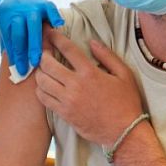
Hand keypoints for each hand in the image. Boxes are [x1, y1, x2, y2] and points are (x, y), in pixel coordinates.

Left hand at [0, 0, 63, 77]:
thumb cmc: (10, 13)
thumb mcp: (4, 25)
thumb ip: (9, 42)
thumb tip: (14, 66)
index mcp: (6, 20)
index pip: (11, 40)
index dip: (16, 56)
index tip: (20, 71)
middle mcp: (18, 13)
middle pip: (21, 33)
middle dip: (25, 51)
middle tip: (31, 66)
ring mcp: (31, 7)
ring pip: (34, 24)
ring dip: (37, 41)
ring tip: (41, 56)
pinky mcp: (44, 2)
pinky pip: (50, 9)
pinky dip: (54, 16)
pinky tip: (58, 25)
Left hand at [33, 31, 143, 147]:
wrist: (124, 132)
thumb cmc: (126, 102)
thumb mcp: (124, 74)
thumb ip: (108, 56)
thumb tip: (92, 42)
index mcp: (90, 73)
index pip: (67, 49)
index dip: (55, 38)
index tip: (49, 33)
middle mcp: (75, 85)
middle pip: (47, 64)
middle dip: (42, 54)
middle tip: (42, 50)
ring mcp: (67, 100)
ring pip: (42, 81)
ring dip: (39, 72)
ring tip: (42, 68)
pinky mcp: (63, 113)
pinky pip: (43, 99)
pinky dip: (40, 90)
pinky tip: (44, 86)